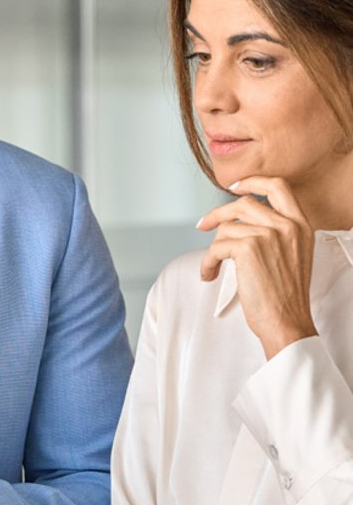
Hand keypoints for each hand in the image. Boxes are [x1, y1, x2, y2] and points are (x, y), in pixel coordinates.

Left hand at [196, 176, 316, 358]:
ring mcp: (268, 234)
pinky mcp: (248, 248)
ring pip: (226, 228)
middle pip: (244, 203)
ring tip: (212, 266)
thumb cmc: (285, 296)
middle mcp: (287, 225)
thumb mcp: (293, 255)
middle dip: (218, 214)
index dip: (253, 181)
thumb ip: (276, 232)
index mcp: (300, 225)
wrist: (287, 323)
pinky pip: (216, 247)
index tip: (235, 187)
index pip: (278, 186)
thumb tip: (241, 222)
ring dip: (213, 249)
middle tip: (203, 225)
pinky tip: (210, 273)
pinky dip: (208, 262)